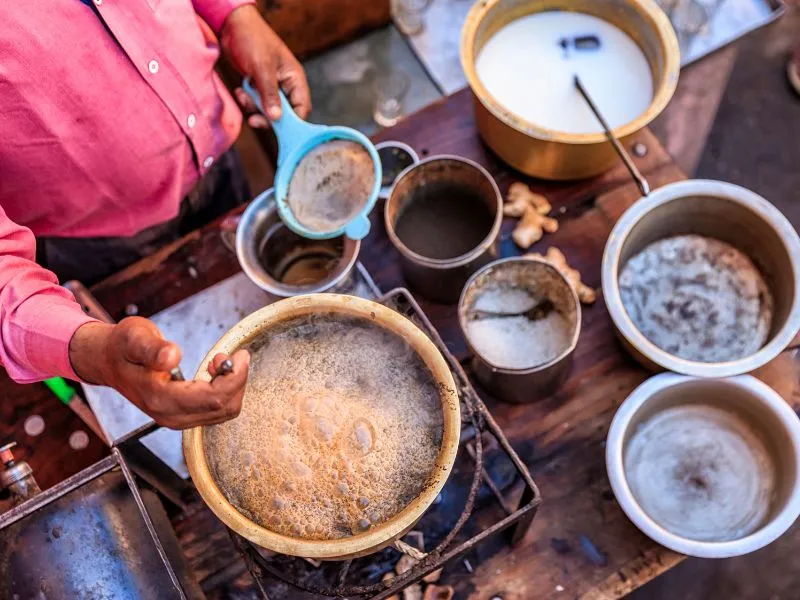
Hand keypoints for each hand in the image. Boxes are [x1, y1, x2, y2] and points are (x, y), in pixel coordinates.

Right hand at [69, 318, 249, 428]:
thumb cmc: (122, 346)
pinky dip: (224, 392)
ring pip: (223, 412)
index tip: (239, 355)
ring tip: (222, 361)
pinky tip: (215, 373)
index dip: (234, 377)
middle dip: (237, 381)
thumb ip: (153, 348)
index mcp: (160, 398)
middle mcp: (169, 415)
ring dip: (232, 387)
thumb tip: (172, 356)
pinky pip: (215, 411)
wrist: (108, 360)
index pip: (213, 398)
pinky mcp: (181, 416)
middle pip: (223, 409)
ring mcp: (175, 418)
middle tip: (233, 355)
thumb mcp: (134, 337)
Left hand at [220, 4, 310, 125]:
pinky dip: (247, 101)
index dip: (293, 122)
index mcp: (295, 79)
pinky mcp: (259, 87)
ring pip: (268, 110)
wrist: (231, 25)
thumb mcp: (262, 68)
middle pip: (284, 114)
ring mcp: (272, 87)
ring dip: (254, 107)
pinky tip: (240, 90)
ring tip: (243, 95)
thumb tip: (276, 118)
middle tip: (254, 119)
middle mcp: (286, 85)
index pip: (301, 108)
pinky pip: (256, 103)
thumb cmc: (252, 39)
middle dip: (268, 117)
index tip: (278, 130)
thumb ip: (270, 94)